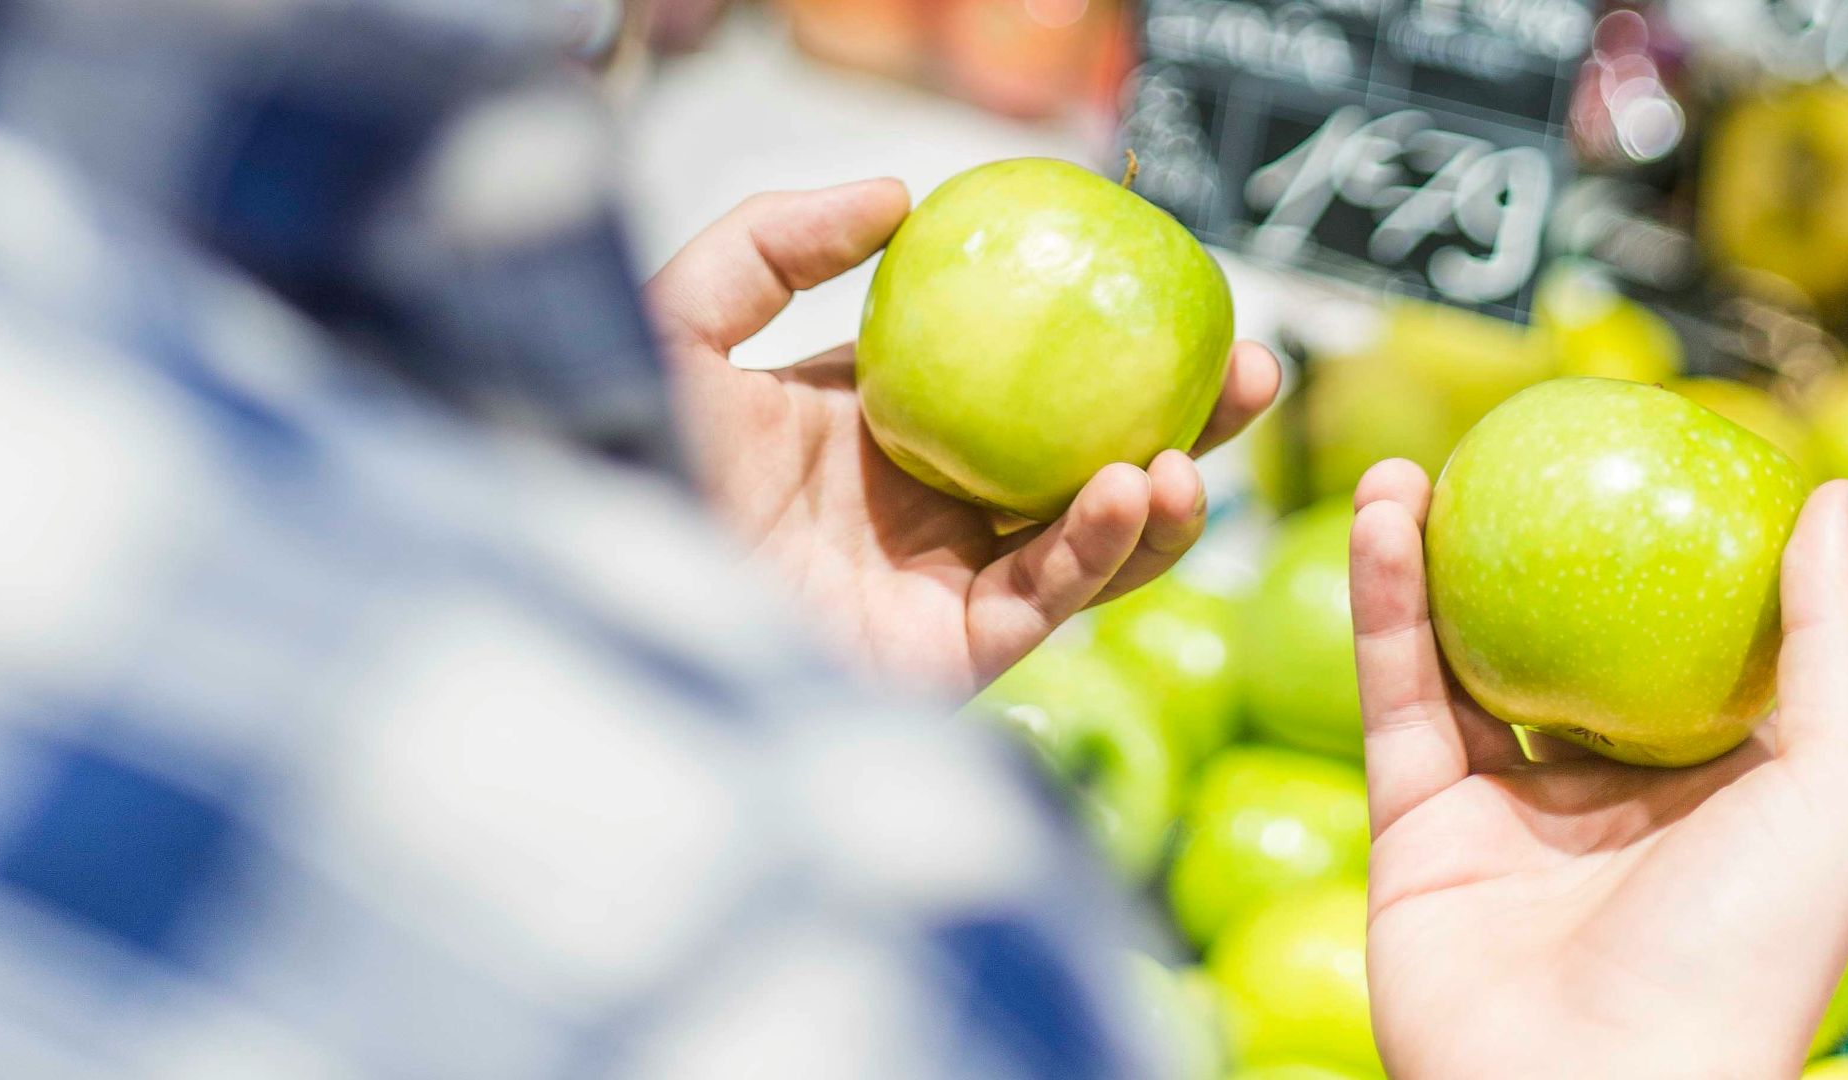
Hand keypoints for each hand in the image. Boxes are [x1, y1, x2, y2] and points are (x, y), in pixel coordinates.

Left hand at [645, 179, 1277, 692]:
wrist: (598, 584)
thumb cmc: (619, 456)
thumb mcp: (686, 319)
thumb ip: (778, 242)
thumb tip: (898, 192)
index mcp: (883, 429)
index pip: (1020, 380)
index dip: (1100, 342)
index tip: (1169, 288)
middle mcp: (927, 509)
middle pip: (1085, 459)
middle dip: (1180, 421)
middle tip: (1249, 367)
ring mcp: (943, 584)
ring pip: (1091, 541)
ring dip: (1164, 498)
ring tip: (1197, 447)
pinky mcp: (949, 655)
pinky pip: (1049, 597)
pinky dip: (1100, 547)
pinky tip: (1131, 488)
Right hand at [1350, 460, 1847, 1078]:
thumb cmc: (1746, 954)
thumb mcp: (1846, 788)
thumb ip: (1842, 644)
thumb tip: (1839, 498)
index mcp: (1716, 789)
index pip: (1682, 647)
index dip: (1655, 553)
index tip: (1630, 458)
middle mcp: (1607, 798)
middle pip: (1557, 643)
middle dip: (1522, 550)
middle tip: (1499, 459)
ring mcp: (1504, 814)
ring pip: (1458, 661)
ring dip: (1427, 561)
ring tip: (1404, 471)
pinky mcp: (1414, 828)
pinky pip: (1396, 698)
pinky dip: (1380, 608)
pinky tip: (1381, 522)